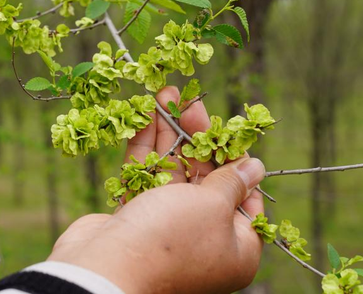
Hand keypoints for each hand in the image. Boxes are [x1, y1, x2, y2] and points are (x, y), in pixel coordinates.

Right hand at [48, 86, 265, 293]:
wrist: (107, 268)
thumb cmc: (171, 239)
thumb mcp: (212, 205)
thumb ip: (231, 181)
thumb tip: (255, 166)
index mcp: (235, 247)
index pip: (245, 196)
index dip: (236, 159)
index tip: (227, 128)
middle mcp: (203, 239)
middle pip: (206, 179)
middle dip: (197, 136)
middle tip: (190, 101)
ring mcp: (167, 228)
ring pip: (173, 172)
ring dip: (169, 133)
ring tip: (166, 95)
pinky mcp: (136, 217)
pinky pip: (146, 177)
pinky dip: (146, 147)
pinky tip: (144, 115)